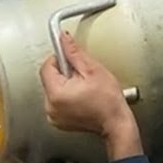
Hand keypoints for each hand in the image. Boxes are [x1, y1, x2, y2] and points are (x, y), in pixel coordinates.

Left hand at [39, 32, 140, 157]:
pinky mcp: (57, 120)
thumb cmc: (109, 102)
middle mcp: (50, 106)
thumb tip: (63, 39)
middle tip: (82, 77)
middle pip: (49, 78)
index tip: (70, 59)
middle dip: (64, 73)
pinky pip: (56, 101)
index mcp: (56, 93)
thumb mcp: (93, 70)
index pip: (46, 66)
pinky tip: (81, 98)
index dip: (59, 59)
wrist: (116, 124)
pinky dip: (66, 97)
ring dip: (65, 85)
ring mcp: (53, 115)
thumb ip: (75, 53)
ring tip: (84, 89)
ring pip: (53, 89)